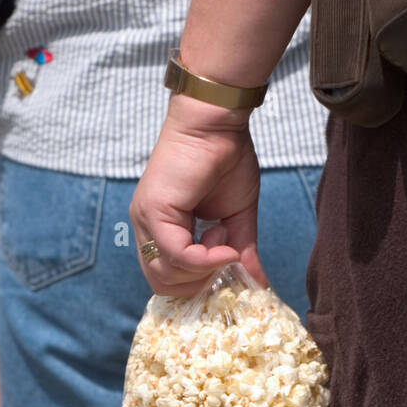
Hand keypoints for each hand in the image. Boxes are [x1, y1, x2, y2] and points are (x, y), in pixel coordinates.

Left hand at [130, 95, 267, 296]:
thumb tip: (260, 286)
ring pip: (166, 275)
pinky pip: (176, 255)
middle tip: (226, 260)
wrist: (216, 120)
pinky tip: (223, 241)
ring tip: (224, 239)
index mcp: (160, 230)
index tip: (228, 264)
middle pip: (163, 285)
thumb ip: (242, 254)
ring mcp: (146, 220)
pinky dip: (204, 259)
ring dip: (204, 269)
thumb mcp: (237, 218)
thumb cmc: (225, 159)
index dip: (199, 284)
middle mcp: (147, 228)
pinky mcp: (154, 211)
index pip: (168, 280)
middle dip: (200, 284)